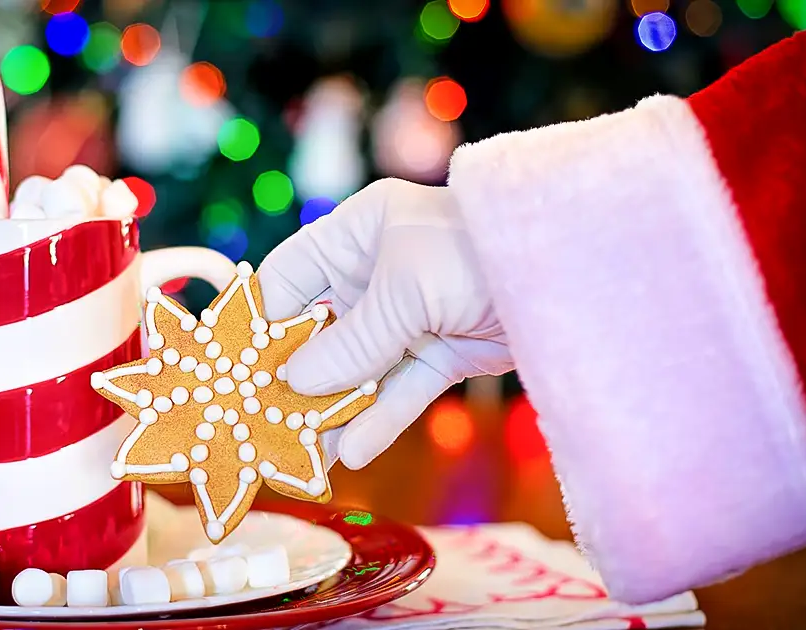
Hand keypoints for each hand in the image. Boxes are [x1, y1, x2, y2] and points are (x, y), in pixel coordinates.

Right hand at [257, 178, 513, 468]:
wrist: (573, 270)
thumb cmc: (479, 251)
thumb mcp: (406, 288)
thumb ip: (352, 341)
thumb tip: (294, 382)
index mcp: (357, 234)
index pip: (289, 278)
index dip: (261, 322)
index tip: (233, 370)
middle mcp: (376, 273)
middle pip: (318, 332)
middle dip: (292, 378)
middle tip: (260, 423)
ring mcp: (408, 316)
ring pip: (357, 370)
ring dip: (331, 411)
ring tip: (301, 455)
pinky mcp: (441, 352)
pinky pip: (399, 390)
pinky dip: (377, 420)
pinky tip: (351, 452)